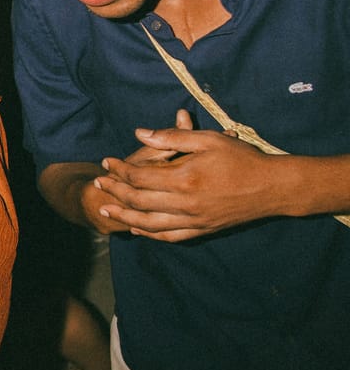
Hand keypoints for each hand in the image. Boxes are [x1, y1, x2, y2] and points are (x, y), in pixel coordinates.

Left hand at [92, 111, 276, 240]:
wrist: (273, 188)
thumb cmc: (242, 159)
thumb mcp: (208, 140)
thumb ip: (172, 137)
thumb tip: (139, 134)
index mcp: (184, 179)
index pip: (139, 176)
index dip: (119, 169)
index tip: (106, 161)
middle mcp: (185, 204)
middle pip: (138, 200)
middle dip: (114, 191)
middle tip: (97, 184)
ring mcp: (193, 221)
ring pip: (149, 223)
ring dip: (125, 215)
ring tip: (107, 209)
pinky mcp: (202, 230)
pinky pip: (169, 236)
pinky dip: (149, 233)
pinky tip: (137, 228)